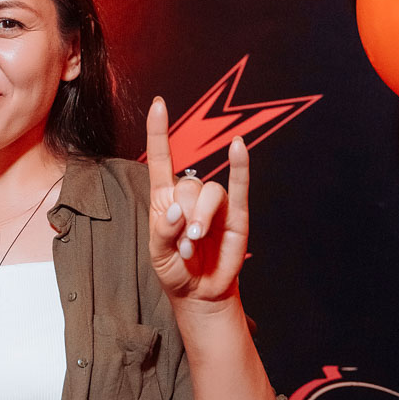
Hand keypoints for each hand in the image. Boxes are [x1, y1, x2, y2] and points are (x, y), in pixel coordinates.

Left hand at [145, 96, 248, 304]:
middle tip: (184, 246)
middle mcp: (190, 196)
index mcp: (165, 199)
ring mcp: (214, 205)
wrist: (200, 294)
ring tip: (195, 244)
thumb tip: (178, 210)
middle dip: (185, 216)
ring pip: (211, 192)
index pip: (162, 159)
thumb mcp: (158, 255)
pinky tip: (238, 148)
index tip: (159, 105)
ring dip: (202, 218)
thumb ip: (163, 231)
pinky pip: (239, 185)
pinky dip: (240, 166)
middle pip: (189, 184)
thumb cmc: (176, 271)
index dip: (159, 133)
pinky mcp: (236, 214)